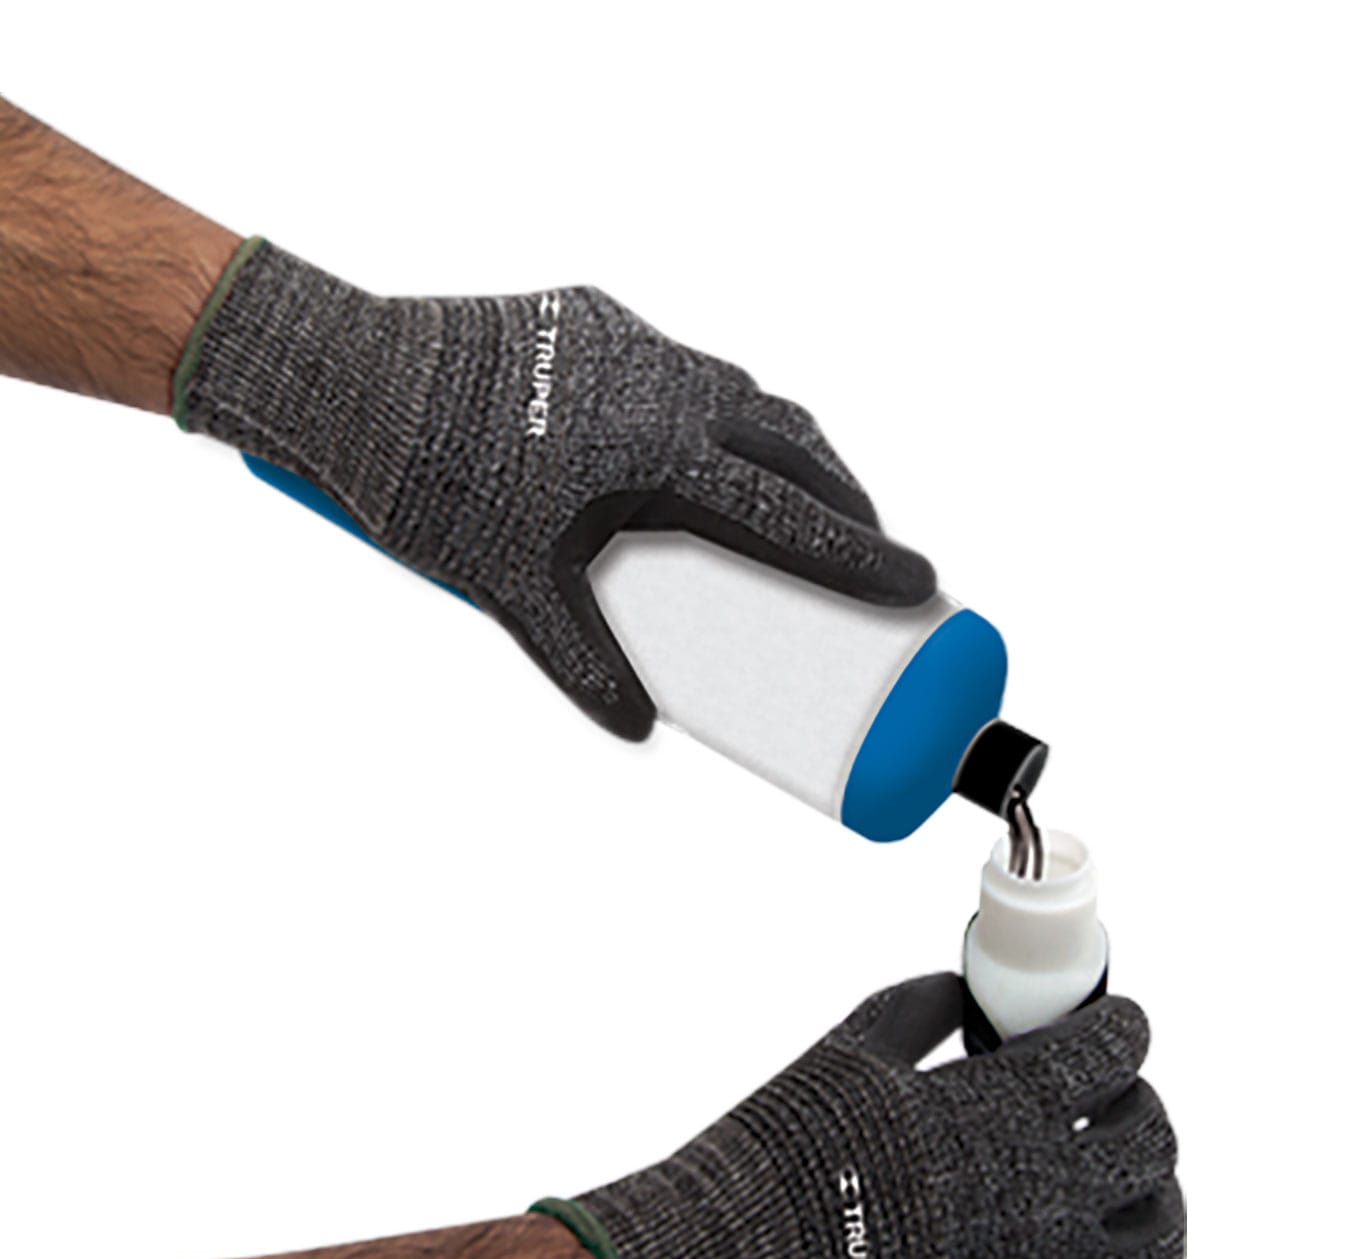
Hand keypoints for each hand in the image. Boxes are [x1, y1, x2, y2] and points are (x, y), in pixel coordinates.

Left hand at [178, 241, 935, 739]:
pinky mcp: (596, 319)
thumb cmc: (425, 477)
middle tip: (870, 548)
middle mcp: (665, 385)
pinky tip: (700, 444)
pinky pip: (687, 367)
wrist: (341, 368)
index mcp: (660, 451)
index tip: (921, 582)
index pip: (789, 515)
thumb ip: (582, 660)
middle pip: (794, 443)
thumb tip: (637, 727)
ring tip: (799, 500)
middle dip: (844, 496)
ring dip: (787, 449)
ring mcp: (633, 344)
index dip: (861, 556)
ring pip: (746, 395)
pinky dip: (719, 411)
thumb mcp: (511, 588)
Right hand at [535, 974, 1185, 1258]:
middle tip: (1108, 1101)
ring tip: (1120, 1186)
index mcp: (1006, 1107)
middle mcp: (1044, 1191)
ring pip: (1161, 1241)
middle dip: (1139, 1106)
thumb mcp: (850, 1052)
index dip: (1122, 1026)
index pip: (1118, 1049)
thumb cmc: (782, 1155)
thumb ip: (924, 1007)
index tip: (1111, 1025)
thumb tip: (969, 991)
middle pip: (1155, 1141)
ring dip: (1154, 1203)